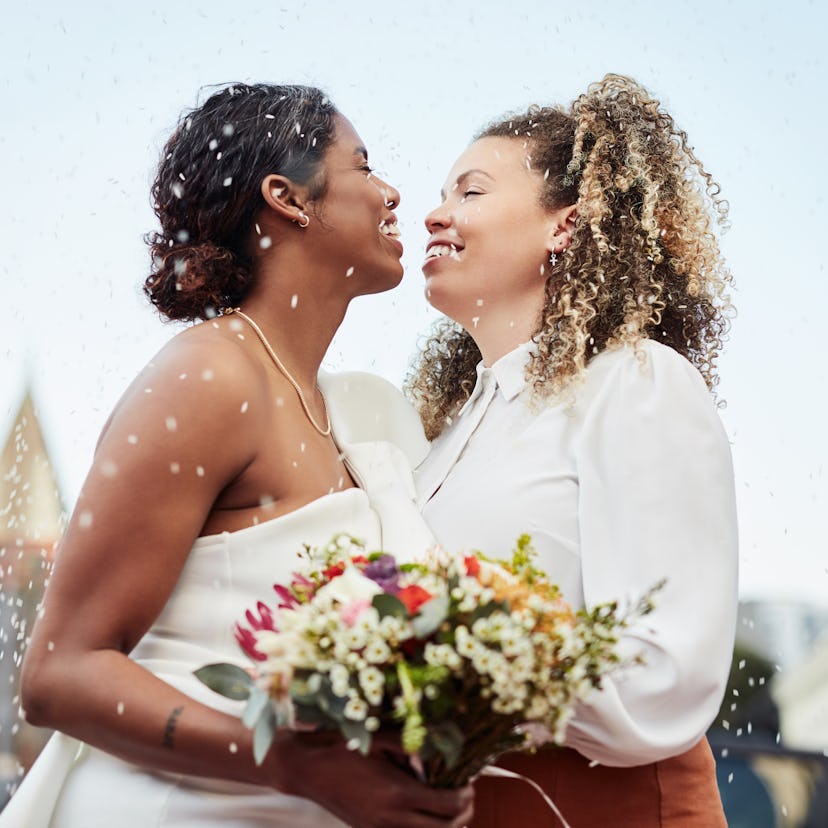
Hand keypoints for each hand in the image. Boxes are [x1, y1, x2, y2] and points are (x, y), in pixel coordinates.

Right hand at [271, 730, 473, 827]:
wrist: (307, 769)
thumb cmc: (342, 748)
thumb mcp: (380, 739)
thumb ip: (413, 744)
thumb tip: (440, 744)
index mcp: (398, 793)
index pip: (448, 806)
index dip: (465, 797)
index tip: (470, 784)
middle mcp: (391, 819)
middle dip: (462, 814)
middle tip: (467, 797)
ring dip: (444, 826)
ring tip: (452, 809)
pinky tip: (425, 815)